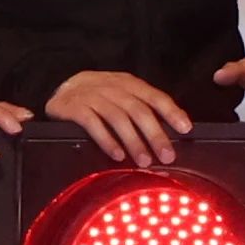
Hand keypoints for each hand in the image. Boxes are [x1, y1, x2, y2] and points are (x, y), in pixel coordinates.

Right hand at [46, 70, 191, 166]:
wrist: (59, 91)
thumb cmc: (97, 98)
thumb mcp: (120, 96)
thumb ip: (140, 108)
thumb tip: (166, 134)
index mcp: (128, 83)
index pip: (154, 96)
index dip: (171, 111)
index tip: (185, 128)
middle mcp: (111, 87)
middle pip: (138, 110)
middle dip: (155, 134)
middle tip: (166, 155)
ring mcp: (91, 95)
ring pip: (118, 118)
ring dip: (134, 142)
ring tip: (144, 161)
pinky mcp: (72, 107)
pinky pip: (92, 124)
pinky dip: (107, 140)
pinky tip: (117, 155)